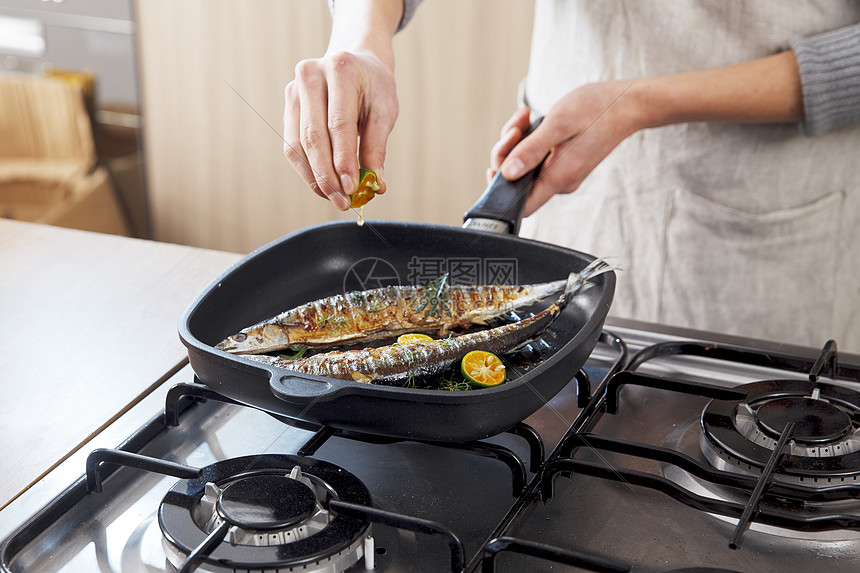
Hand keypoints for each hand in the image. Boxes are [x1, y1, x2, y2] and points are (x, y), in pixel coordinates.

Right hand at [284, 49, 397, 209]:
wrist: (355, 63)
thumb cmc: (373, 87)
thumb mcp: (385, 110)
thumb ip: (377, 146)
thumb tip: (376, 184)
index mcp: (340, 69)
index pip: (339, 123)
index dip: (343, 160)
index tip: (352, 188)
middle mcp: (310, 75)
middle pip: (313, 136)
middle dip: (327, 175)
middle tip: (342, 202)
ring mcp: (293, 90)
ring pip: (297, 145)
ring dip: (315, 177)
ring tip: (334, 198)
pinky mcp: (287, 107)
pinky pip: (292, 146)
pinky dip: (307, 170)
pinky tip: (323, 185)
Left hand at [488, 80, 640, 216]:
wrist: (626, 104)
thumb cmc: (598, 110)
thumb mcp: (558, 124)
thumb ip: (531, 150)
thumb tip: (508, 173)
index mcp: (559, 177)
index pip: (522, 205)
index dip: (502, 191)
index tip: (495, 166)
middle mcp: (560, 181)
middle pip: (518, 181)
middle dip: (507, 153)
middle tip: (515, 128)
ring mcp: (561, 172)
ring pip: (524, 165)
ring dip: (516, 141)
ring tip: (525, 117)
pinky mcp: (561, 162)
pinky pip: (535, 156)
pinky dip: (527, 139)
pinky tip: (531, 120)